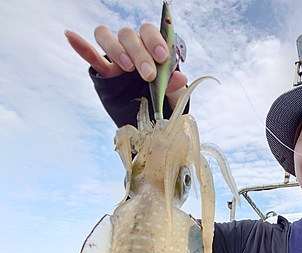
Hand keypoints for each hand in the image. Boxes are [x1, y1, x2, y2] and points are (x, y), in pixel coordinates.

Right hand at [64, 26, 187, 104]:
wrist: (151, 118)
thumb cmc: (164, 100)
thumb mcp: (173, 95)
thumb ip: (174, 85)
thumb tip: (179, 77)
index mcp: (151, 48)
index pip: (148, 33)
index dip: (154, 41)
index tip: (162, 58)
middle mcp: (133, 48)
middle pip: (129, 36)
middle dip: (139, 53)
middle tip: (147, 74)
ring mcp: (116, 58)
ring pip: (107, 37)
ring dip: (116, 49)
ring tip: (126, 67)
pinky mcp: (104, 72)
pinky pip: (91, 56)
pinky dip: (81, 46)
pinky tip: (70, 36)